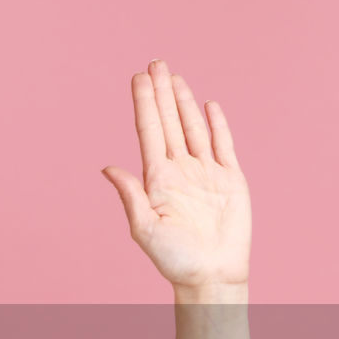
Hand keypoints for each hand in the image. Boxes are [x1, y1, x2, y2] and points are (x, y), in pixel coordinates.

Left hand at [101, 59, 251, 289]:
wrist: (211, 276)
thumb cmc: (174, 260)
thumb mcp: (144, 229)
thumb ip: (130, 196)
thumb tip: (108, 167)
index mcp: (157, 179)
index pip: (149, 131)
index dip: (144, 103)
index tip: (138, 77)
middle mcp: (180, 171)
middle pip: (169, 122)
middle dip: (161, 93)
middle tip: (155, 62)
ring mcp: (206, 173)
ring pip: (194, 128)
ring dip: (184, 102)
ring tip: (175, 77)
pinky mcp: (230, 180)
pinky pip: (224, 145)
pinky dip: (217, 124)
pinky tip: (208, 104)